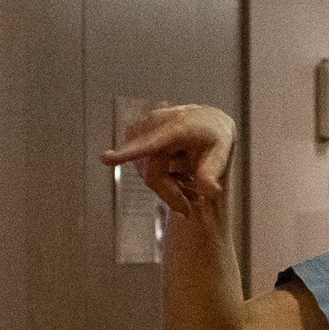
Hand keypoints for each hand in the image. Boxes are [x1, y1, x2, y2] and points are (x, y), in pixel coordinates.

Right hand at [101, 102, 236, 216]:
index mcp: (177, 126)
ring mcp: (143, 128)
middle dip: (170, 195)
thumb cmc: (216, 135)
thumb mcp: (223, 152)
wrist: (208, 121)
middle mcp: (155, 123)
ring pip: (146, 173)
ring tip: (190, 187)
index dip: (127, 153)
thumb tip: (211, 191)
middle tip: (190, 208)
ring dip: (166, 187)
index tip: (105, 159)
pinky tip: (178, 177)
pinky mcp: (136, 134)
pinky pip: (142, 165)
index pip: (151, 144)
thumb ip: (213, 171)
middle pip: (152, 173)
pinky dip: (159, 177)